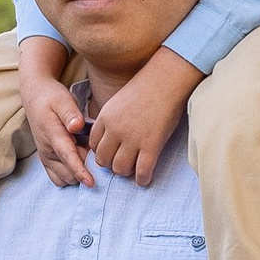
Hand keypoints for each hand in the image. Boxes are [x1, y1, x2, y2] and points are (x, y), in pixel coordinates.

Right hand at [19, 60, 93, 187]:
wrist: (35, 98)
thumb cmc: (52, 97)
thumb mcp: (62, 99)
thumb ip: (70, 113)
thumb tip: (77, 126)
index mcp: (53, 136)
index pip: (67, 158)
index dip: (80, 172)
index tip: (91, 183)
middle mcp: (47, 151)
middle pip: (69, 173)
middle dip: (85, 170)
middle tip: (99, 154)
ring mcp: (46, 158)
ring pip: (65, 178)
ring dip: (78, 173)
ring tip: (89, 155)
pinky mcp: (48, 161)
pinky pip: (60, 178)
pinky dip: (72, 174)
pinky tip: (81, 160)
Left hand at [83, 48, 199, 185]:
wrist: (166, 80)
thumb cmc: (146, 88)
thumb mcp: (118, 102)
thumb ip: (111, 119)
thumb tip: (110, 138)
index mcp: (105, 118)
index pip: (93, 145)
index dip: (102, 152)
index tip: (112, 153)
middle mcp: (115, 130)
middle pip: (103, 160)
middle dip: (111, 165)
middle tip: (122, 163)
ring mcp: (133, 139)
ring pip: (120, 169)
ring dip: (126, 172)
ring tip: (134, 169)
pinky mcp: (151, 145)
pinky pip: (142, 171)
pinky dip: (142, 179)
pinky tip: (145, 178)